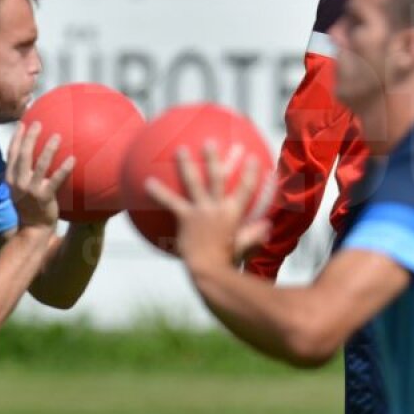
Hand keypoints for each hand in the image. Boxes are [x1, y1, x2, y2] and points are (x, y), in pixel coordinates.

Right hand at [5, 122, 74, 230]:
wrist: (32, 228)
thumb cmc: (29, 206)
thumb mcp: (19, 188)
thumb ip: (22, 172)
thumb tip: (33, 154)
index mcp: (10, 178)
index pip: (12, 154)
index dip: (17, 138)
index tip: (23, 123)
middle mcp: (18, 182)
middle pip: (23, 155)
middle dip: (30, 137)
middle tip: (39, 123)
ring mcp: (31, 190)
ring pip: (40, 165)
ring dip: (48, 149)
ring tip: (57, 136)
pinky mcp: (44, 197)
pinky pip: (56, 180)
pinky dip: (64, 169)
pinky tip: (73, 158)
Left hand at [146, 143, 270, 270]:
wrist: (209, 271)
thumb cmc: (228, 262)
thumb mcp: (245, 248)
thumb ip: (255, 235)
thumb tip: (266, 227)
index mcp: (234, 213)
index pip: (245, 188)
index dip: (250, 172)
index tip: (252, 158)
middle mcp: (217, 207)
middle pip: (218, 177)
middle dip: (215, 158)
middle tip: (210, 141)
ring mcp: (200, 211)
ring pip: (193, 182)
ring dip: (187, 164)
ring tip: (180, 149)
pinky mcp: (185, 218)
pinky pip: (170, 202)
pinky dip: (158, 192)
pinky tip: (146, 183)